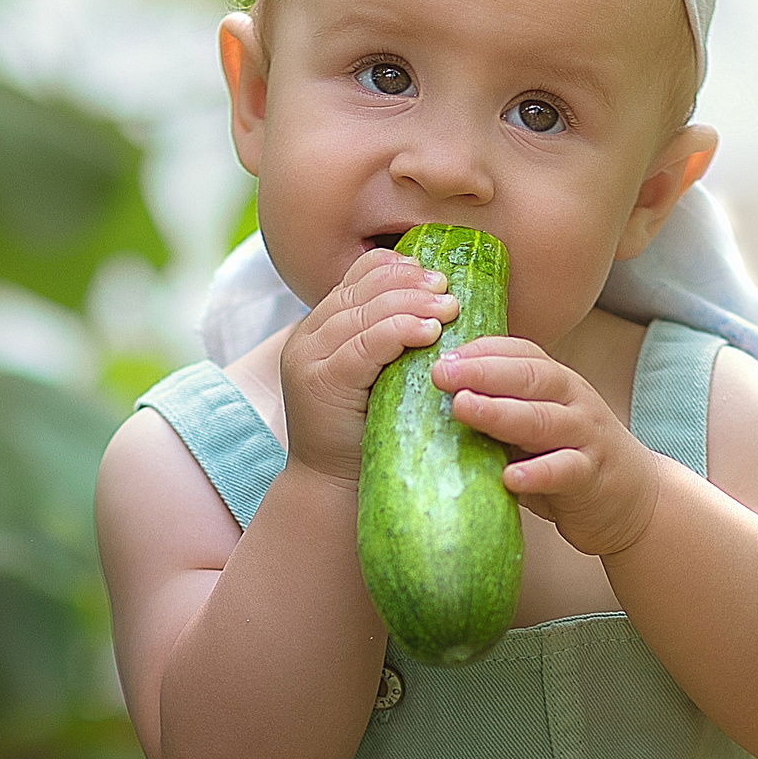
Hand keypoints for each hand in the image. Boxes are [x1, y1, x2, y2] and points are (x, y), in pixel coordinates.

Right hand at [276, 247, 458, 483]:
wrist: (334, 489)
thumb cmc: (369, 437)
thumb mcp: (380, 379)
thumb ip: (392, 344)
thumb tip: (444, 305)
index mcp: (321, 329)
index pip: (356, 279)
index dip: (396, 268)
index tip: (433, 272)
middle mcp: (308, 338)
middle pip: (361, 289)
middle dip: (410, 282)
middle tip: (447, 286)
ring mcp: (309, 359)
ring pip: (364, 312)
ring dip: (412, 303)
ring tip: (449, 306)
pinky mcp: (320, 383)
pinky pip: (364, 344)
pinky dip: (399, 332)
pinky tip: (428, 332)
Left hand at [434, 339, 662, 559]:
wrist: (631, 500)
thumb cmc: (567, 457)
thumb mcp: (534, 424)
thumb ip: (497, 409)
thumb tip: (429, 400)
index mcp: (555, 382)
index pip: (519, 353)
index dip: (480, 349)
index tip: (440, 352)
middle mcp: (573, 400)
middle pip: (530, 377)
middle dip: (483, 372)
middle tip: (441, 373)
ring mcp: (586, 437)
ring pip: (544, 419)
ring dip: (501, 413)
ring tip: (463, 408)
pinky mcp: (593, 477)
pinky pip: (565, 470)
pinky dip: (538, 473)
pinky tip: (509, 477)